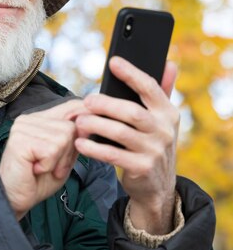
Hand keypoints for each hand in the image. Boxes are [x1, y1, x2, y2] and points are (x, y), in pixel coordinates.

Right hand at [0, 99, 87, 219]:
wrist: (15, 199)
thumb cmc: (38, 180)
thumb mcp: (64, 157)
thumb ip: (75, 138)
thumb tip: (90, 121)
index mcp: (40, 120)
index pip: (70, 106)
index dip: (85, 118)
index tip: (87, 134)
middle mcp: (30, 119)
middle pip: (71, 126)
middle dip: (68, 152)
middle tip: (52, 166)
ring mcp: (23, 128)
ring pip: (63, 138)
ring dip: (58, 161)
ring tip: (42, 168)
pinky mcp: (20, 140)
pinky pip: (51, 150)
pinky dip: (48, 165)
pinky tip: (35, 169)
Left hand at [74, 56, 179, 233]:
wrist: (157, 187)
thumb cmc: (152, 145)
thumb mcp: (163, 121)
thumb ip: (163, 92)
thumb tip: (169, 63)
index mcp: (168, 113)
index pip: (150, 88)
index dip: (131, 74)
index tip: (113, 62)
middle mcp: (164, 131)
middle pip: (132, 112)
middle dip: (106, 104)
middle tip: (86, 101)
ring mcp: (153, 151)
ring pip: (120, 133)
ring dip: (96, 125)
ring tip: (80, 121)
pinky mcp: (141, 168)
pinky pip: (112, 155)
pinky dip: (94, 148)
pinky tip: (80, 143)